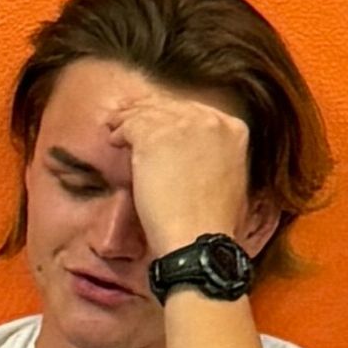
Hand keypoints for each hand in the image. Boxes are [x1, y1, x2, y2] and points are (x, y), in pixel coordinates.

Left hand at [103, 94, 250, 257]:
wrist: (199, 240)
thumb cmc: (213, 224)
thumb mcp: (229, 180)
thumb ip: (215, 157)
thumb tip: (191, 155)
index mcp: (234, 130)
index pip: (196, 112)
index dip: (174, 117)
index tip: (160, 124)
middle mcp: (211, 120)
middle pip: (171, 107)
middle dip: (150, 113)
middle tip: (131, 119)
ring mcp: (183, 125)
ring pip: (148, 112)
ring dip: (130, 119)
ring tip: (117, 127)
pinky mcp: (154, 136)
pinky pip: (130, 124)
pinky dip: (120, 131)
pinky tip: (114, 140)